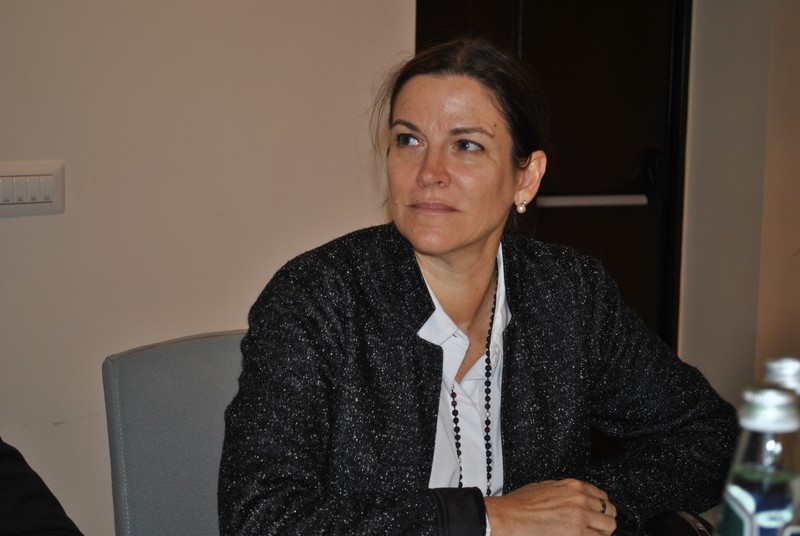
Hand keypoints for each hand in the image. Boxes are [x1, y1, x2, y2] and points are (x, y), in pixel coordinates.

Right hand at [484, 478, 616, 534]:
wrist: (507, 518)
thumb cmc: (519, 505)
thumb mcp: (545, 487)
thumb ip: (565, 491)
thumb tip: (575, 498)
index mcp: (573, 486)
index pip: (602, 496)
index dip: (600, 508)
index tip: (597, 515)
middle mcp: (580, 500)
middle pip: (610, 512)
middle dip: (603, 522)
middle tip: (595, 529)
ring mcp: (580, 519)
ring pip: (608, 528)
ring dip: (601, 533)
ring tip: (589, 535)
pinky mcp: (577, 535)